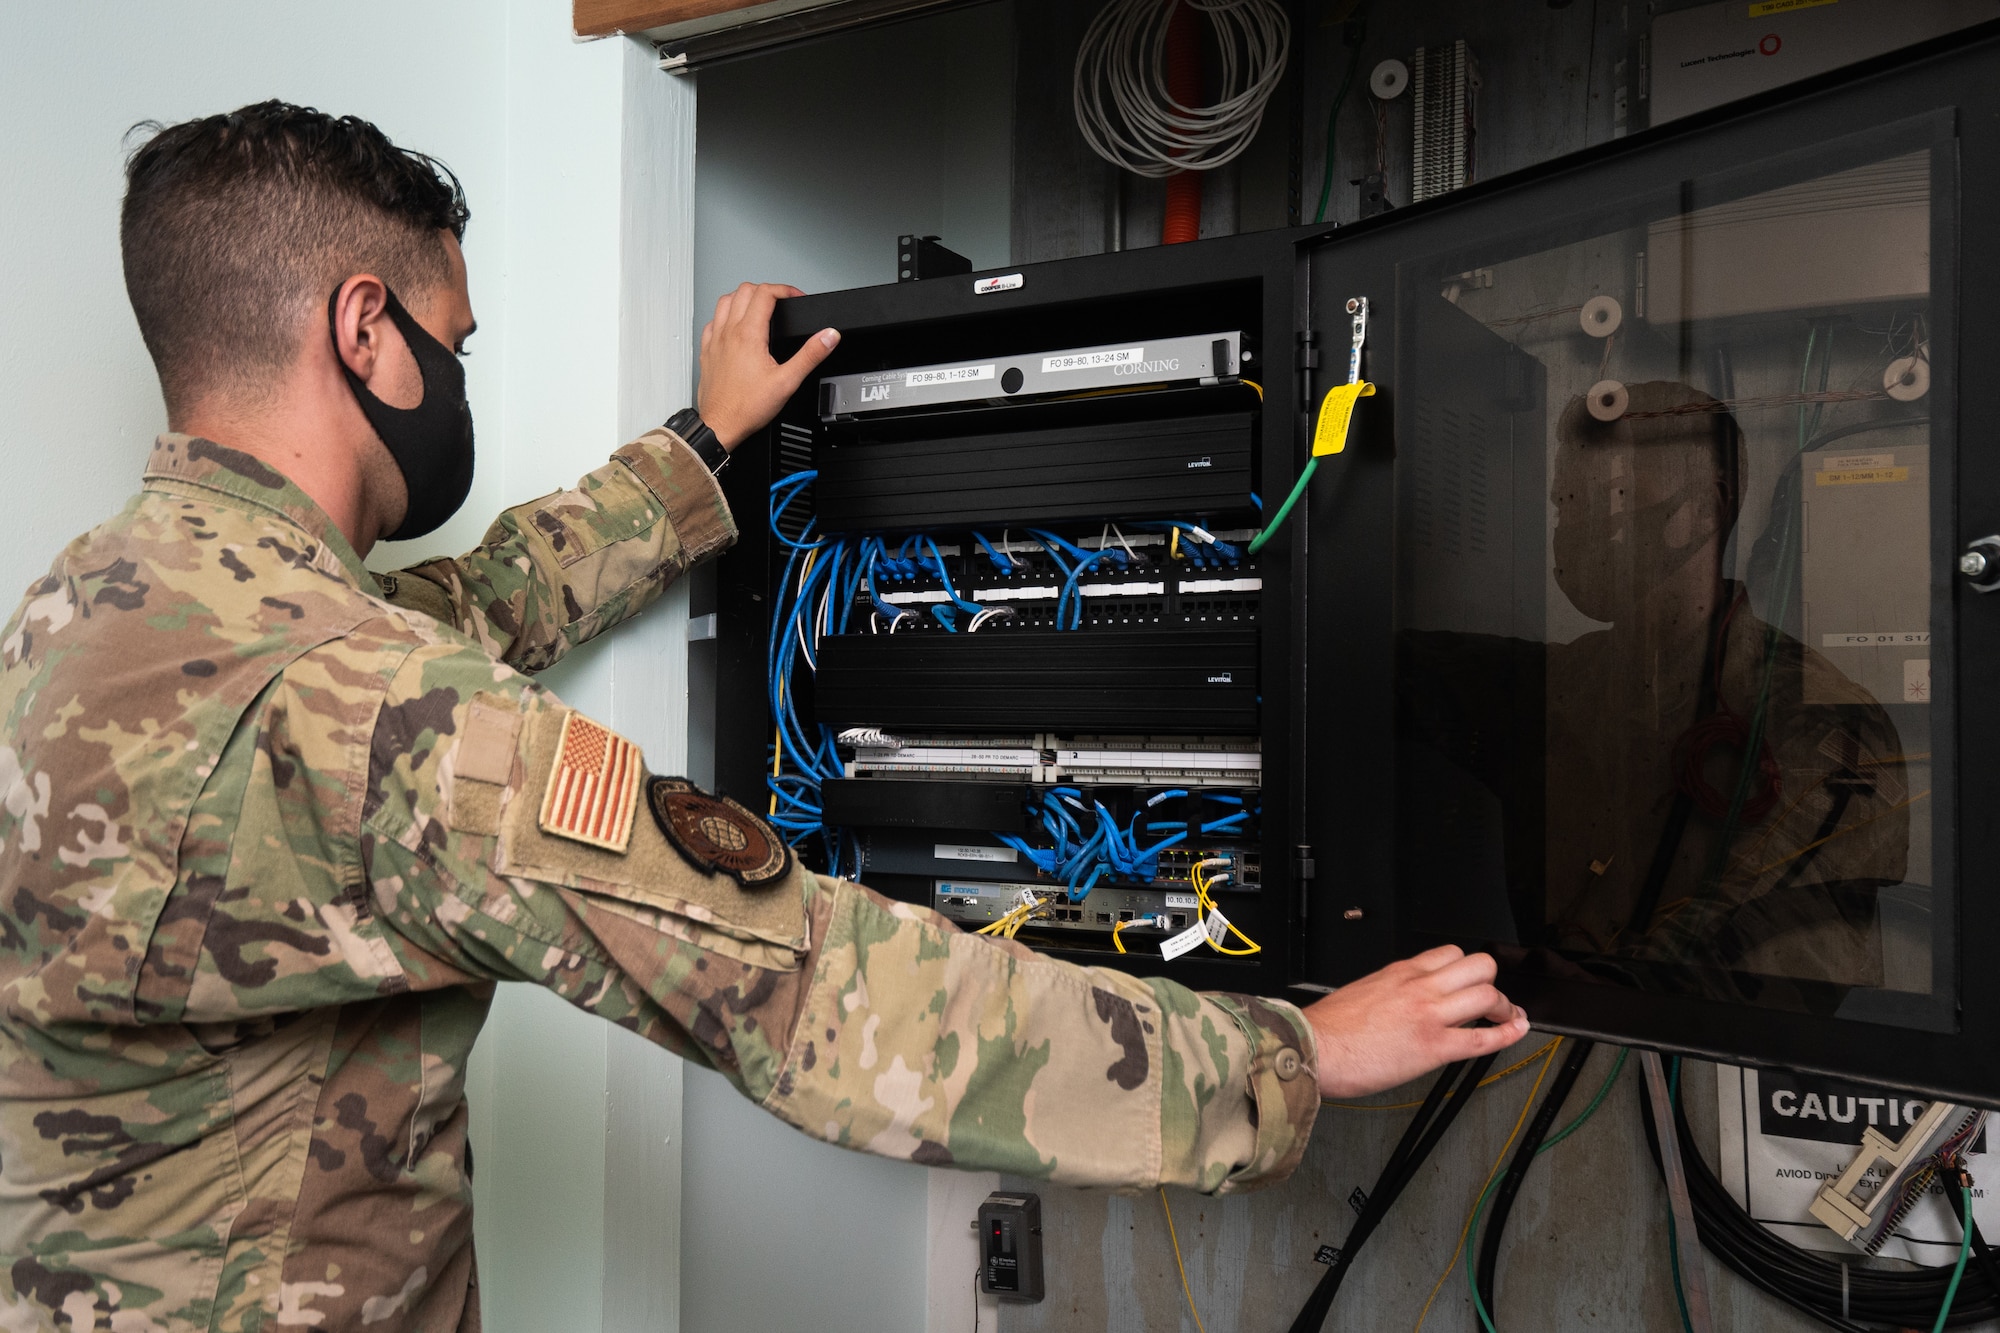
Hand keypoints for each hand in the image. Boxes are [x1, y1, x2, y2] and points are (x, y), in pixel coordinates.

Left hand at [697, 282, 839, 448]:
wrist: (721, 425)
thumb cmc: (747, 407)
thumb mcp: (788, 382)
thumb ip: (810, 355)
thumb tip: (828, 336)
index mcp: (749, 335)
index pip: (765, 293)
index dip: (784, 290)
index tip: (794, 298)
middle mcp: (728, 332)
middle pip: (744, 290)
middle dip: (766, 291)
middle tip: (779, 302)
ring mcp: (714, 340)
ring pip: (724, 301)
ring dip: (743, 298)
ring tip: (757, 307)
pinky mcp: (707, 350)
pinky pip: (712, 321)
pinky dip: (725, 316)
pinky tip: (733, 327)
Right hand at [1302, 945, 1528, 1099]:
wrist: (1313, 1046)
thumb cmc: (1328, 1027)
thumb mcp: (1361, 990)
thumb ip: (1389, 989)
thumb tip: (1401, 999)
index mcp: (1400, 972)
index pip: (1450, 953)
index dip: (1468, 969)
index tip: (1471, 982)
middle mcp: (1419, 987)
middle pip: (1478, 966)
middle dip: (1492, 982)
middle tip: (1491, 1000)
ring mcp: (1429, 1015)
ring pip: (1487, 995)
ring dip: (1504, 1007)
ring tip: (1505, 1018)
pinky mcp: (1433, 1047)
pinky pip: (1482, 1038)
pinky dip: (1507, 1034)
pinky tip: (1516, 1032)